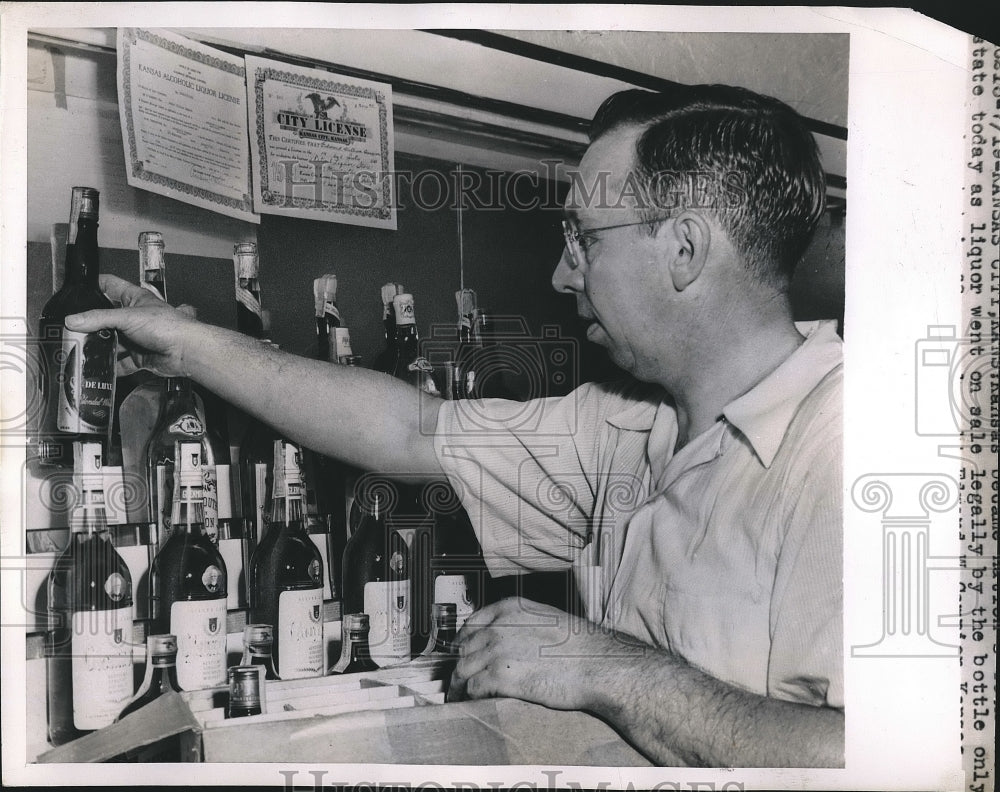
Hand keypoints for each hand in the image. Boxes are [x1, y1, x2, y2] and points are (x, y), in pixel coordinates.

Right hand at [64, 274, 200, 377]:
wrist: (186, 351)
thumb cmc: (166, 326)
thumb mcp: (127, 316)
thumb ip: (99, 319)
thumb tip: (72, 320)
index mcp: (134, 299)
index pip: (110, 285)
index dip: (94, 285)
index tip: (74, 292)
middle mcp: (134, 317)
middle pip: (107, 318)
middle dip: (91, 325)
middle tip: (70, 330)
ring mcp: (137, 338)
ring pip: (113, 342)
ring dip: (100, 347)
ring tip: (78, 351)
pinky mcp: (140, 357)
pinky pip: (122, 363)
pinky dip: (112, 367)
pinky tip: (98, 370)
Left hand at [448, 597, 641, 710]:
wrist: (596, 665)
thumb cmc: (582, 647)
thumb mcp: (549, 620)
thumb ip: (524, 625)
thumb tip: (513, 640)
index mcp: (511, 609)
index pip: (472, 622)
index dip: (462, 640)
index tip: (461, 652)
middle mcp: (500, 626)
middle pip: (465, 647)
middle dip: (459, 664)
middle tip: (458, 678)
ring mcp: (498, 650)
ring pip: (464, 668)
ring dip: (459, 684)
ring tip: (459, 695)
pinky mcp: (500, 676)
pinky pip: (473, 687)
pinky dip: (467, 696)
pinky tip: (470, 703)